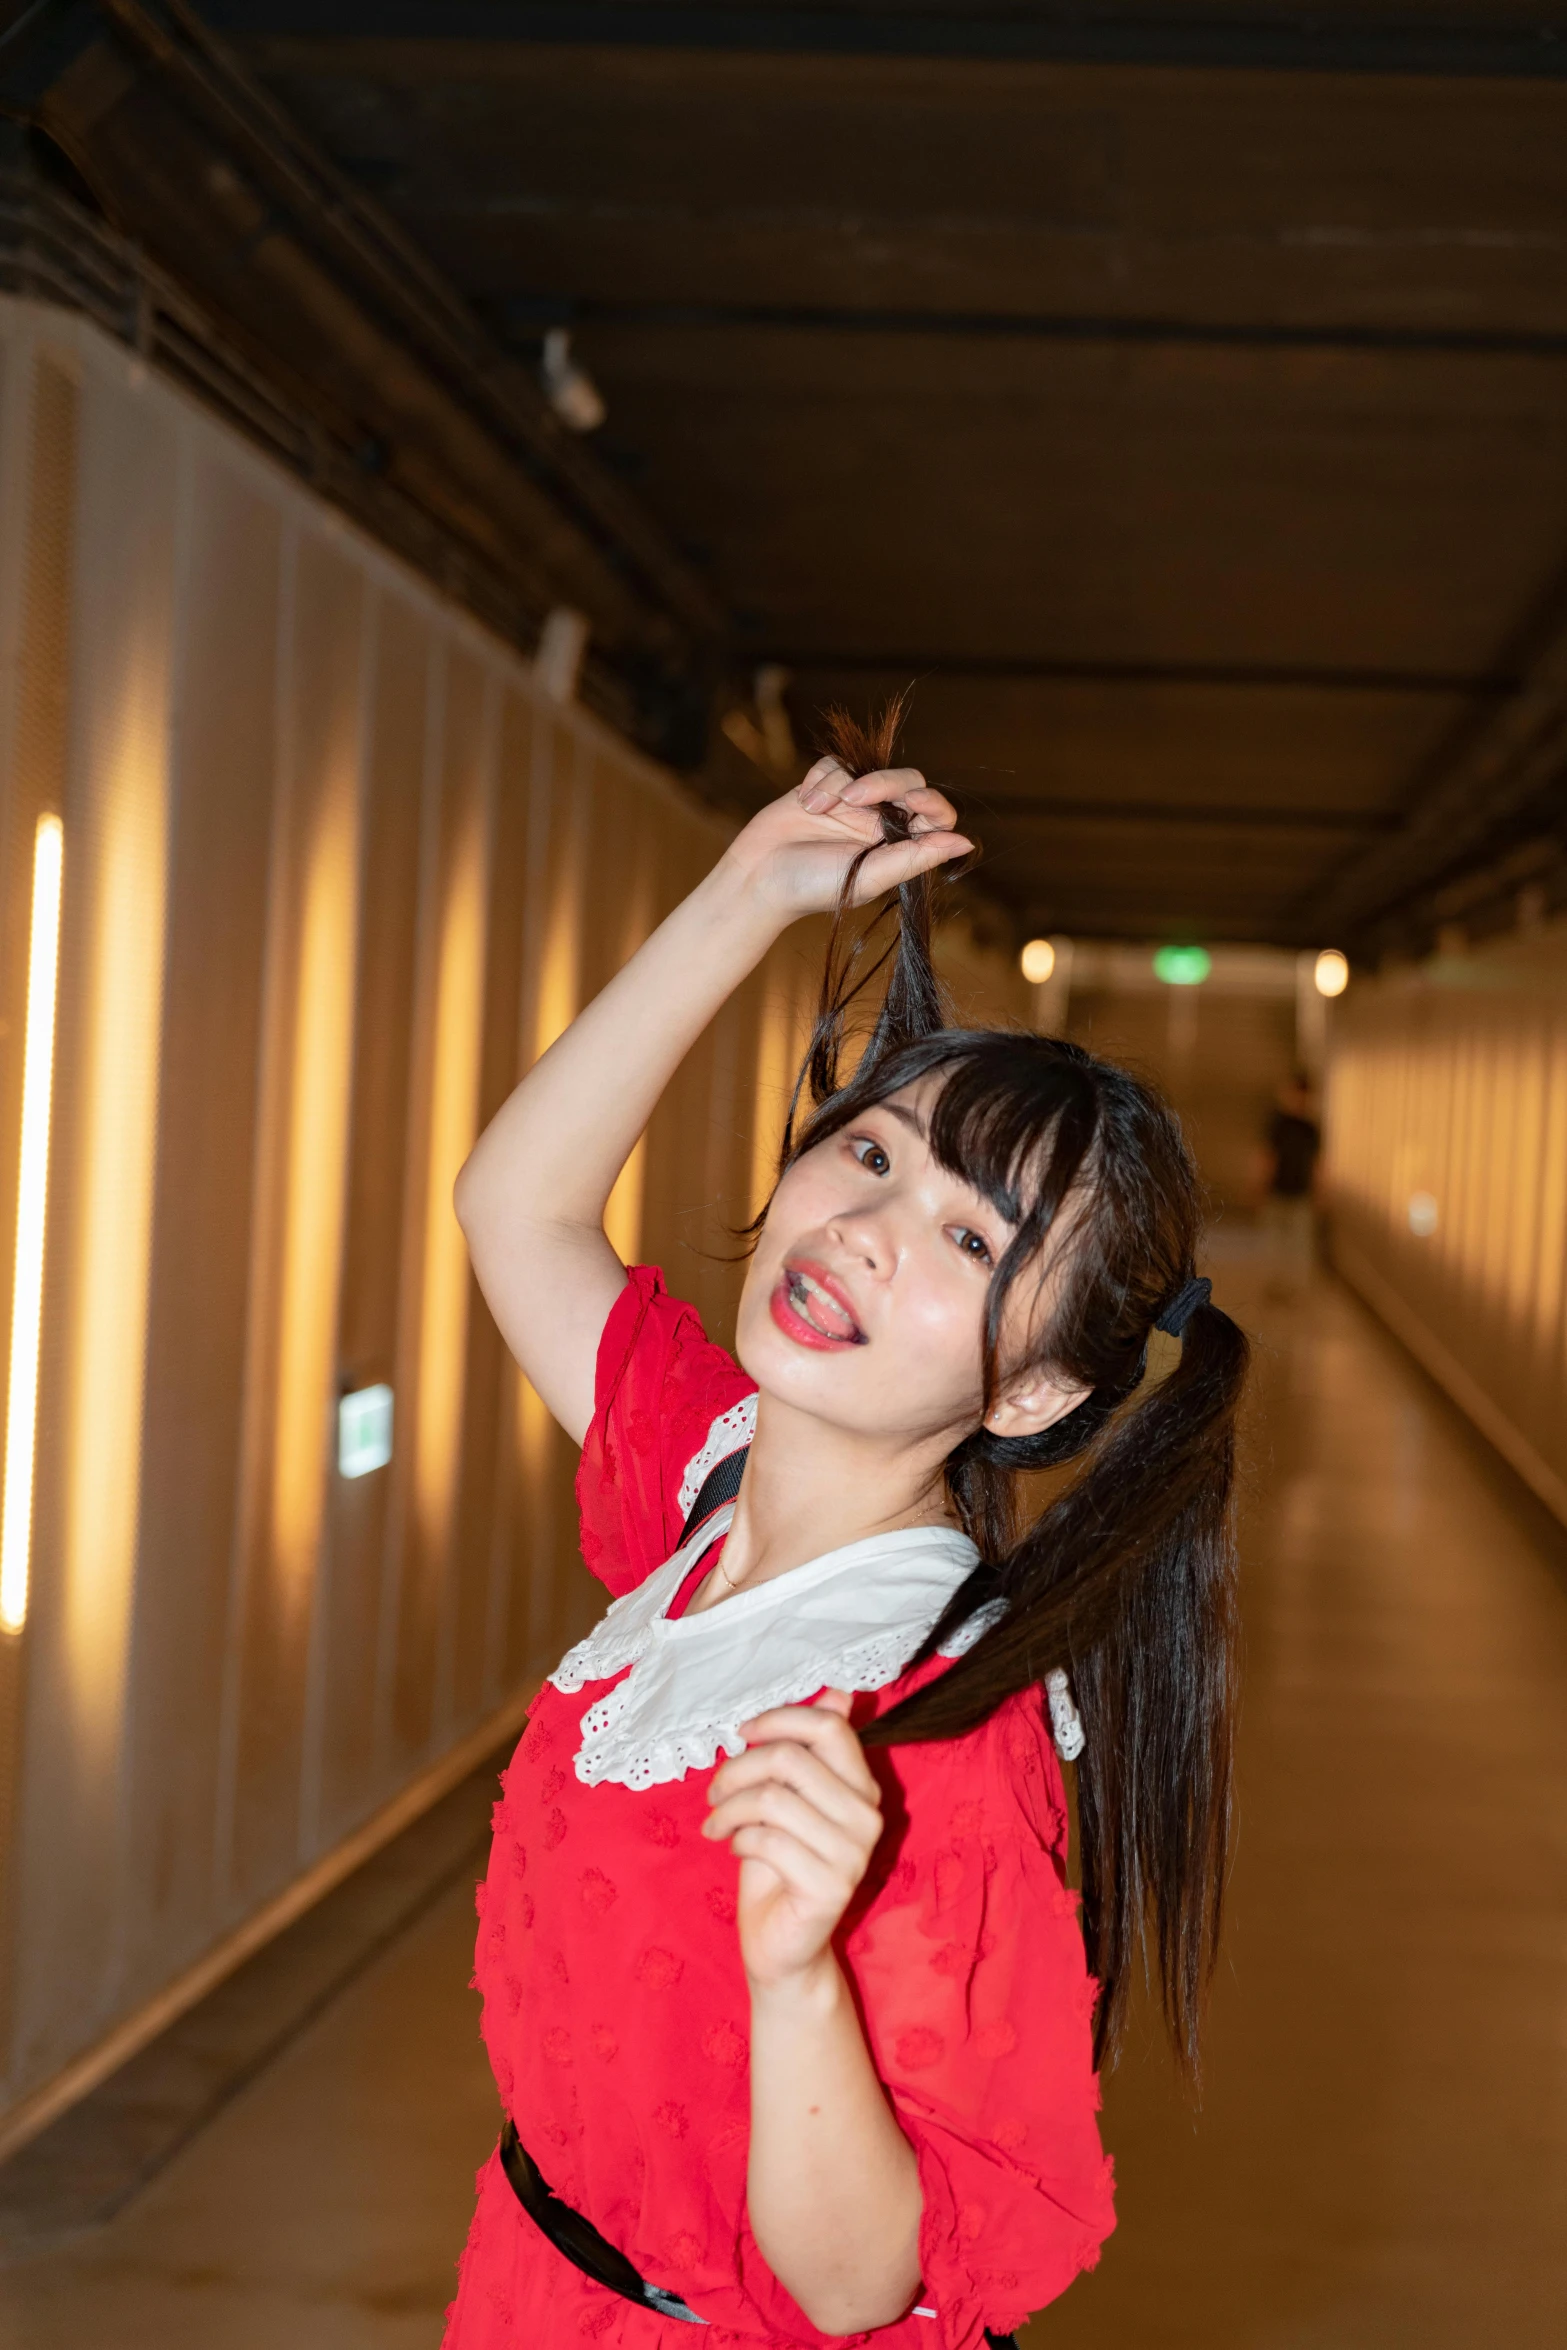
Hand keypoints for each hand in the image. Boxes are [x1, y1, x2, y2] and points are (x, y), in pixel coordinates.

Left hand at [702, 1689, 884, 1991]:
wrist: (782, 1945)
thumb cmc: (778, 1864)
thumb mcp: (787, 1798)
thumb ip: (808, 1751)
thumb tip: (840, 1693)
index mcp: (861, 1786)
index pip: (830, 1727)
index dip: (780, 1720)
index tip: (742, 1734)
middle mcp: (867, 1816)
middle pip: (791, 1759)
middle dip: (738, 1769)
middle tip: (714, 1791)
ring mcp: (854, 1854)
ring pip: (773, 1799)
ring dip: (729, 1808)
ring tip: (717, 1823)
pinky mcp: (831, 1887)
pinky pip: (768, 1840)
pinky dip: (737, 1839)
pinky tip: (733, 1848)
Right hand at [721, 761, 970, 924]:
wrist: (757, 877)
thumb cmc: (812, 887)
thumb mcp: (869, 876)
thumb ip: (915, 858)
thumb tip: (965, 843)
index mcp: (898, 846)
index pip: (935, 815)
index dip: (932, 802)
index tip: (914, 802)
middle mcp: (880, 822)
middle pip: (907, 782)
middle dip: (884, 783)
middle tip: (856, 797)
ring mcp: (853, 803)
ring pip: (869, 768)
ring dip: (843, 783)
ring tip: (818, 808)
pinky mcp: (825, 786)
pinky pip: (836, 764)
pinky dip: (821, 778)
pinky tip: (806, 802)